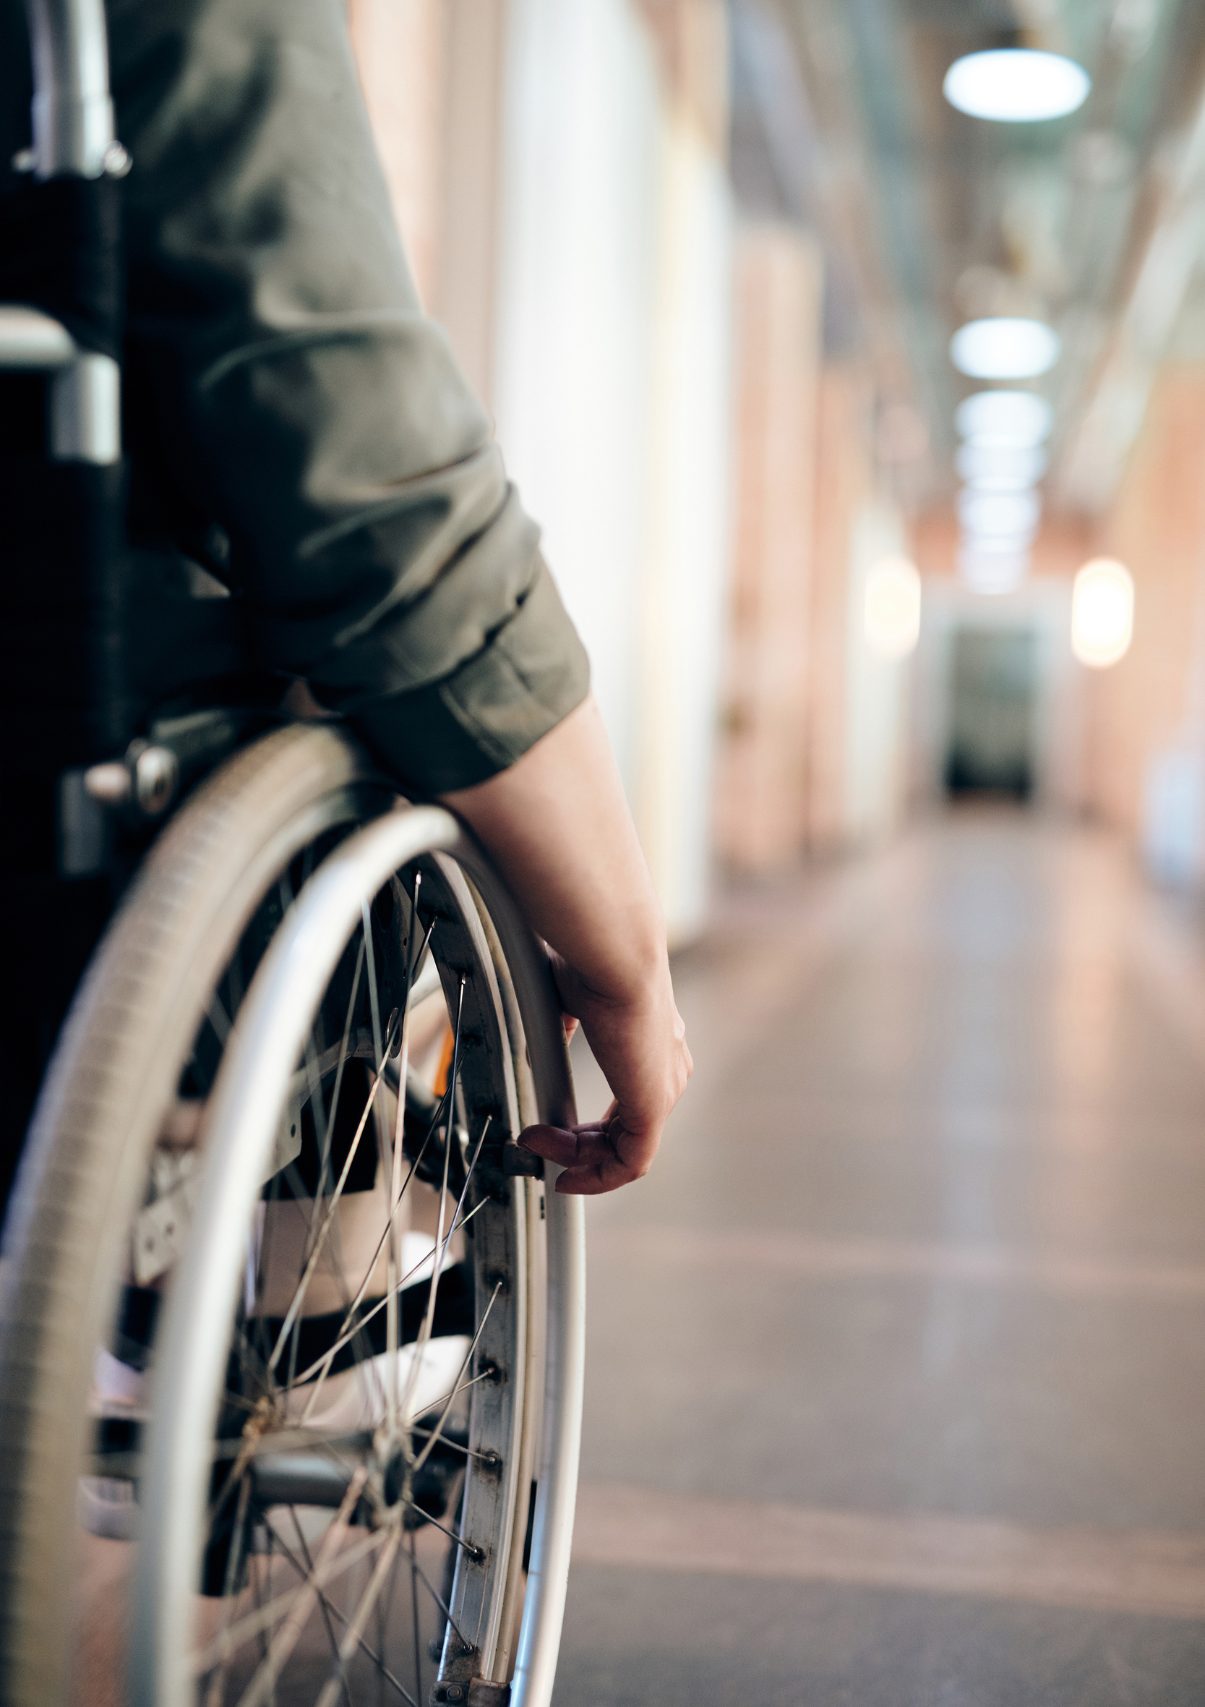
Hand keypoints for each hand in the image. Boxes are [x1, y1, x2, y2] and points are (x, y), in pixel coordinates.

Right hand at [519, 954, 691, 1193]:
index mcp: (654, 1044)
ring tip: (536, 1145)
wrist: (615, 958)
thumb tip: (546, 1044)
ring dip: (574, 1157)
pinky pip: (630, 1163)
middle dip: (576, 1146)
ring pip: (623, 1149)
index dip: (589, 1125)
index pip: (628, 1103)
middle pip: (625, 1132)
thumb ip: (564, 1028)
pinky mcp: (654, 1108)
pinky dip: (596, 1177)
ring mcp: (664, 1090)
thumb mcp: (572, 1000)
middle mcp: (666, 1069)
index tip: (551, 1128)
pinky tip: (564, 1172)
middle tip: (536, 1141)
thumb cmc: (594, 963)